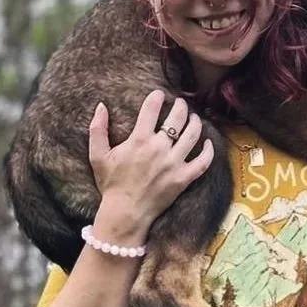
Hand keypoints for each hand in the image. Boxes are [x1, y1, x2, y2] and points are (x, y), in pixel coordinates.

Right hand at [87, 91, 213, 226]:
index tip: (160, 93)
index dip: (157, 97)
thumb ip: (97, 129)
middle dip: (180, 106)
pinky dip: (208, 151)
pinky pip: (203, 162)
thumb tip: (101, 106)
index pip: (151, 109)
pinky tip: (208, 143)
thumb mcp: (98, 155)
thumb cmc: (111, 184)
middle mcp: (159, 149)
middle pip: (176, 118)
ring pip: (192, 135)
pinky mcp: (183, 179)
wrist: (126, 213)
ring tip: (194, 118)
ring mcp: (174, 163)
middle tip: (180, 104)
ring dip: (195, 122)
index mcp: (139, 140)